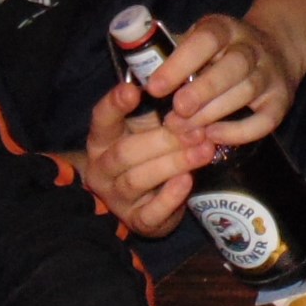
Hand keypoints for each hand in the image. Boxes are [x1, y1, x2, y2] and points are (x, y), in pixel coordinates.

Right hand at [79, 79, 199, 234]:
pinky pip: (150, 213)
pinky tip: (187, 181)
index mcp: (101, 139)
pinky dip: (169, 197)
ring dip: (173, 163)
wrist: (143, 203)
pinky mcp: (136, 221)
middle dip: (163, 140)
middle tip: (196, 129)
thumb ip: (158, 112)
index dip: (114, 105)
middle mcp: (102, 168)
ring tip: (203, 151)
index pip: (101, 119)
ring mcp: (116, 198)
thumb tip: (185, 85)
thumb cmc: (147, 154)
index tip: (134, 90)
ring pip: (138, 180)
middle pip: (125, 152)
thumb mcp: (146, 129)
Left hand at [152, 9, 305, 146]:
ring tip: (185, 130)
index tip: (154, 87)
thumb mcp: (197, 40)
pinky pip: (265, 120)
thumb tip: (135, 76)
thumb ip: (171, 54)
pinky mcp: (281, 101)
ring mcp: (270, 74)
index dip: (180, 63)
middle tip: (175, 114)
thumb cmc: (219, 51)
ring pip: (247, 92)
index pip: (206, 39)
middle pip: (233, 66)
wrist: (276, 49)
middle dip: (202, 91)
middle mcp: (252, 48)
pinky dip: (239, 132)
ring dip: (214, 113)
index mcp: (225, 29)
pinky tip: (213, 136)